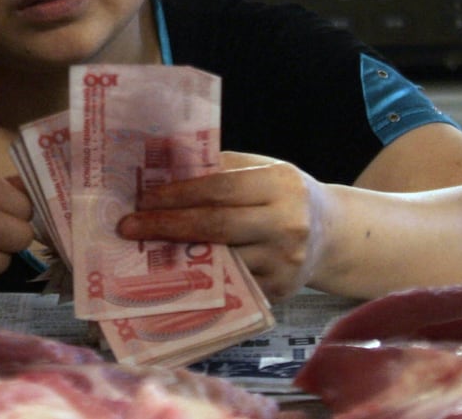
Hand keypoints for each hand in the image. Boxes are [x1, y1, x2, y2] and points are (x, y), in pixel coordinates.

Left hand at [114, 152, 331, 300]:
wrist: (333, 234)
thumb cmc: (285, 196)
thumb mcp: (263, 170)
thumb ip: (221, 169)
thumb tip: (164, 174)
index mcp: (280, 185)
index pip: (219, 188)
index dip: (178, 194)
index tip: (143, 198)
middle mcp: (287, 224)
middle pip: (215, 226)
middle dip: (166, 226)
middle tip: (128, 227)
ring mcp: (284, 262)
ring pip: (220, 260)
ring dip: (176, 256)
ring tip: (140, 250)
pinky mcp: (279, 292)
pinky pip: (230, 285)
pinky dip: (199, 278)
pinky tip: (172, 272)